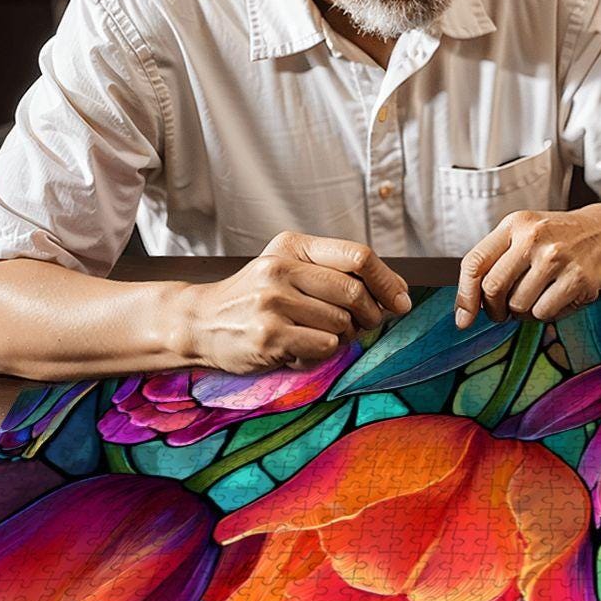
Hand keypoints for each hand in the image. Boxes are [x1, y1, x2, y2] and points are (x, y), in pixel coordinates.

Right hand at [181, 231, 411, 372]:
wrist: (198, 323)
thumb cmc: (256, 299)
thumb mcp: (290, 270)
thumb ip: (338, 274)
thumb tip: (399, 292)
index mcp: (292, 246)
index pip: (357, 255)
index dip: (388, 280)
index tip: (402, 301)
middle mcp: (280, 268)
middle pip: (355, 292)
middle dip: (368, 315)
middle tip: (361, 326)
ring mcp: (272, 301)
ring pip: (341, 323)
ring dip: (341, 337)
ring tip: (314, 336)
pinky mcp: (269, 335)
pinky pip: (325, 347)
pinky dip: (320, 355)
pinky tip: (297, 350)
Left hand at [455, 204, 600, 327]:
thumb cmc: (558, 237)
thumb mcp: (525, 233)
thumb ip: (496, 260)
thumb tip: (466, 309)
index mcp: (515, 224)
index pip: (475, 262)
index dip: (464, 296)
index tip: (463, 319)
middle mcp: (534, 237)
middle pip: (493, 288)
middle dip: (494, 309)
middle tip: (502, 312)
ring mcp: (557, 258)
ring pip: (518, 305)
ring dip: (522, 312)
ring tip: (536, 298)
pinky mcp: (578, 278)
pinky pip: (544, 313)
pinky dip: (545, 313)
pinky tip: (555, 299)